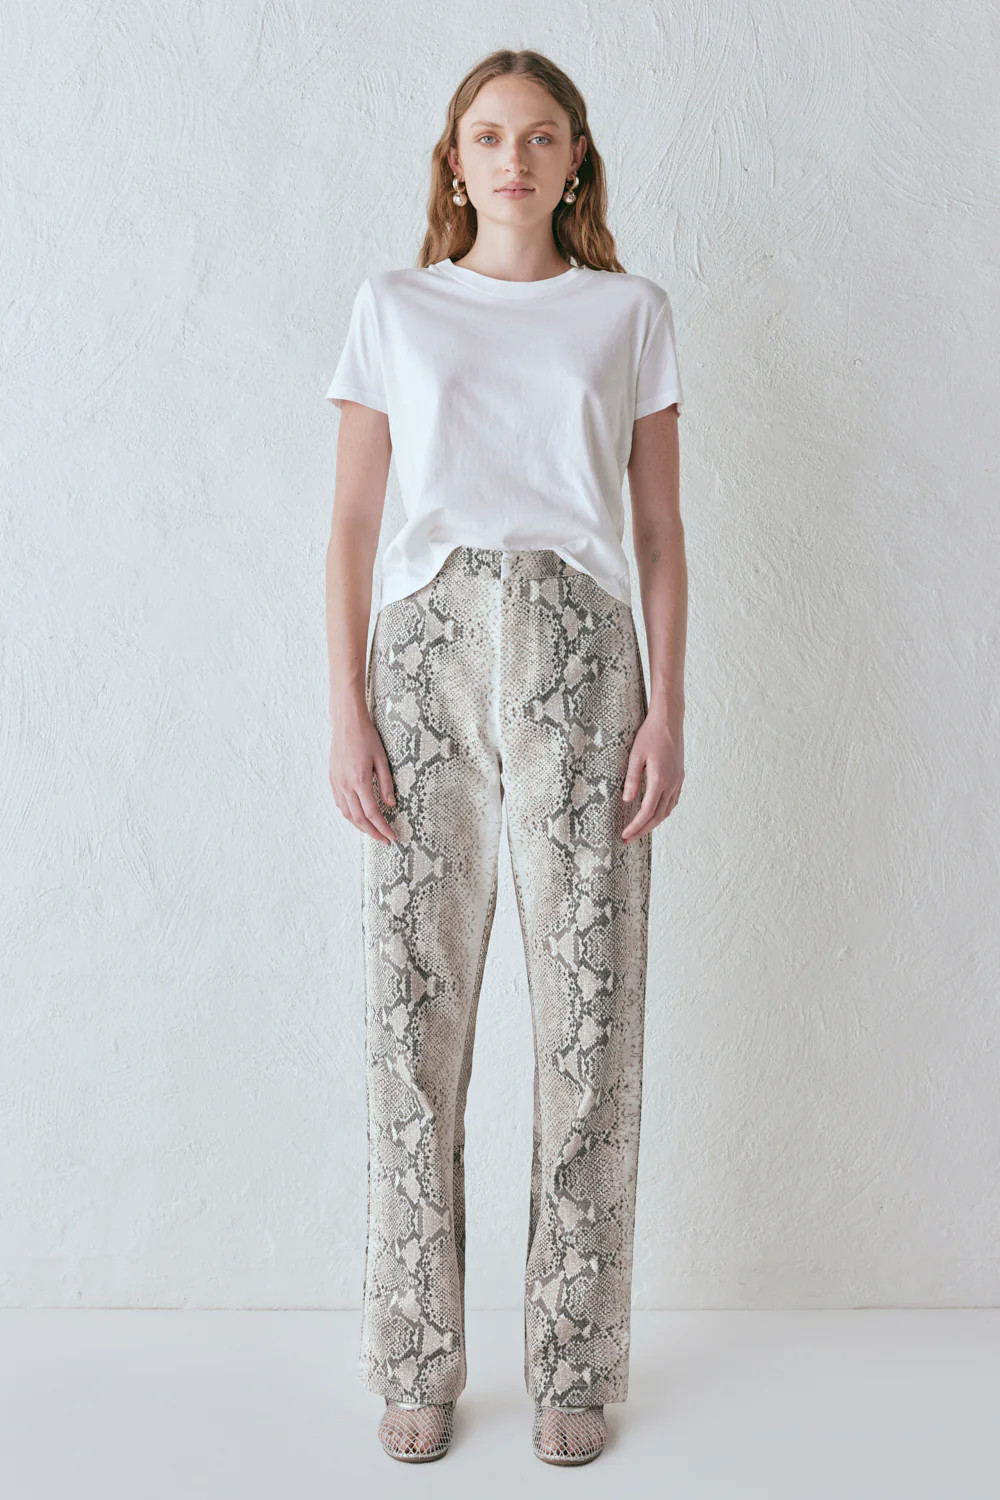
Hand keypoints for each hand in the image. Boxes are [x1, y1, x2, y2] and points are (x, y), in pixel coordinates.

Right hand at [329, 697, 397, 843]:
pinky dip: (350, 814)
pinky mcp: (333, 779)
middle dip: (373, 833)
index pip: (372, 813)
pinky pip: (340, 804)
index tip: (392, 837)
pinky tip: (358, 816)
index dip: (383, 828)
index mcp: (360, 780)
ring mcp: (337, 783)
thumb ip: (386, 784)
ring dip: (360, 826)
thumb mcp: (382, 759)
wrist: (346, 723)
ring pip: (347, 814)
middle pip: (359, 819)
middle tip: (385, 840)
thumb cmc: (367, 738)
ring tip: (373, 831)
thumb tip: (390, 805)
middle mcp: (346, 785)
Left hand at [621, 710, 683, 841]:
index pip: (647, 812)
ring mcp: (678, 780)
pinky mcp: (679, 776)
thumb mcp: (635, 756)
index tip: (625, 835)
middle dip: (643, 830)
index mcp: (659, 779)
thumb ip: (631, 779)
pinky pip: (672, 801)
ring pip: (667, 810)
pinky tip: (654, 812)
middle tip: (628, 838)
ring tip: (639, 829)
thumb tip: (627, 801)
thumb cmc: (650, 734)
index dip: (636, 826)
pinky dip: (662, 811)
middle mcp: (672, 783)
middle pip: (658, 816)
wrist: (669, 720)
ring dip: (653, 822)